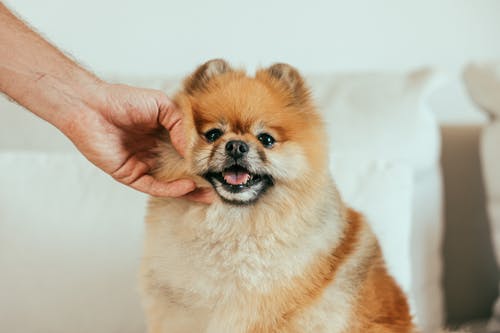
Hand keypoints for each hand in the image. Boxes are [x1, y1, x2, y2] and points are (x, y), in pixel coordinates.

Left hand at [63, 82, 213, 202]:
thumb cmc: (124, 100)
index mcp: (163, 136)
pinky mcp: (130, 175)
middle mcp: (155, 153)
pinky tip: (187, 186)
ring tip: (209, 193)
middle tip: (220, 185)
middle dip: (201, 179)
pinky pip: (154, 187)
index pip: (187, 151)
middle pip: (182, 170)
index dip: (203, 158)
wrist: (92, 106)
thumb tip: (193, 148)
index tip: (220, 163)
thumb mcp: (161, 105)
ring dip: (190, 190)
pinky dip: (171, 189)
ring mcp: (143, 165)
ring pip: (170, 183)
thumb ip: (179, 124)